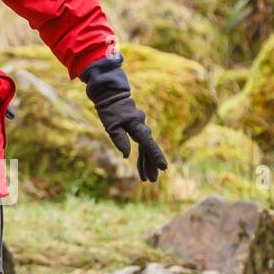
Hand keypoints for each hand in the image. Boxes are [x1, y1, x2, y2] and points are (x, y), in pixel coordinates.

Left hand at [81, 56, 168, 182]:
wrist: (110, 93)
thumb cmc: (109, 109)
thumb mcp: (110, 125)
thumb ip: (119, 139)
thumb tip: (126, 156)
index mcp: (136, 125)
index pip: (148, 143)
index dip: (156, 156)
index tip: (164, 167)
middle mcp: (141, 126)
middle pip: (148, 148)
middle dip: (150, 165)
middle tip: (152, 180)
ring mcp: (140, 127)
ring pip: (145, 147)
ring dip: (146, 163)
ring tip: (147, 179)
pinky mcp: (136, 128)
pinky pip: (141, 144)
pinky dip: (141, 155)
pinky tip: (141, 166)